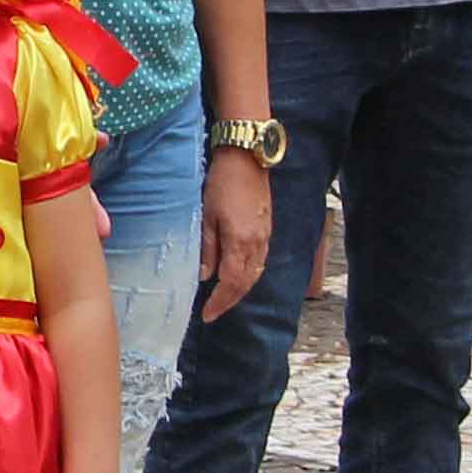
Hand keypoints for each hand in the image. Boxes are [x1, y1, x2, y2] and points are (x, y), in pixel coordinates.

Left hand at [197, 145, 273, 322]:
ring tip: (224, 299)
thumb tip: (205, 276)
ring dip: (240, 291)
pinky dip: (249, 276)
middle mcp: (257, 244)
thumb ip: (208, 248)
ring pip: (255, 274)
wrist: (247, 157)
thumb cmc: (222, 183)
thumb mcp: (207, 215)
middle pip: (245, 283)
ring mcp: (265, 237)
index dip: (219, 302)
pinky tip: (238, 276)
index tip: (207, 315)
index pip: (230, 283)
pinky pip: (260, 262)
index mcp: (240, 242)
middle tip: (213, 313)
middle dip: (229, 302)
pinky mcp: (266, 229)